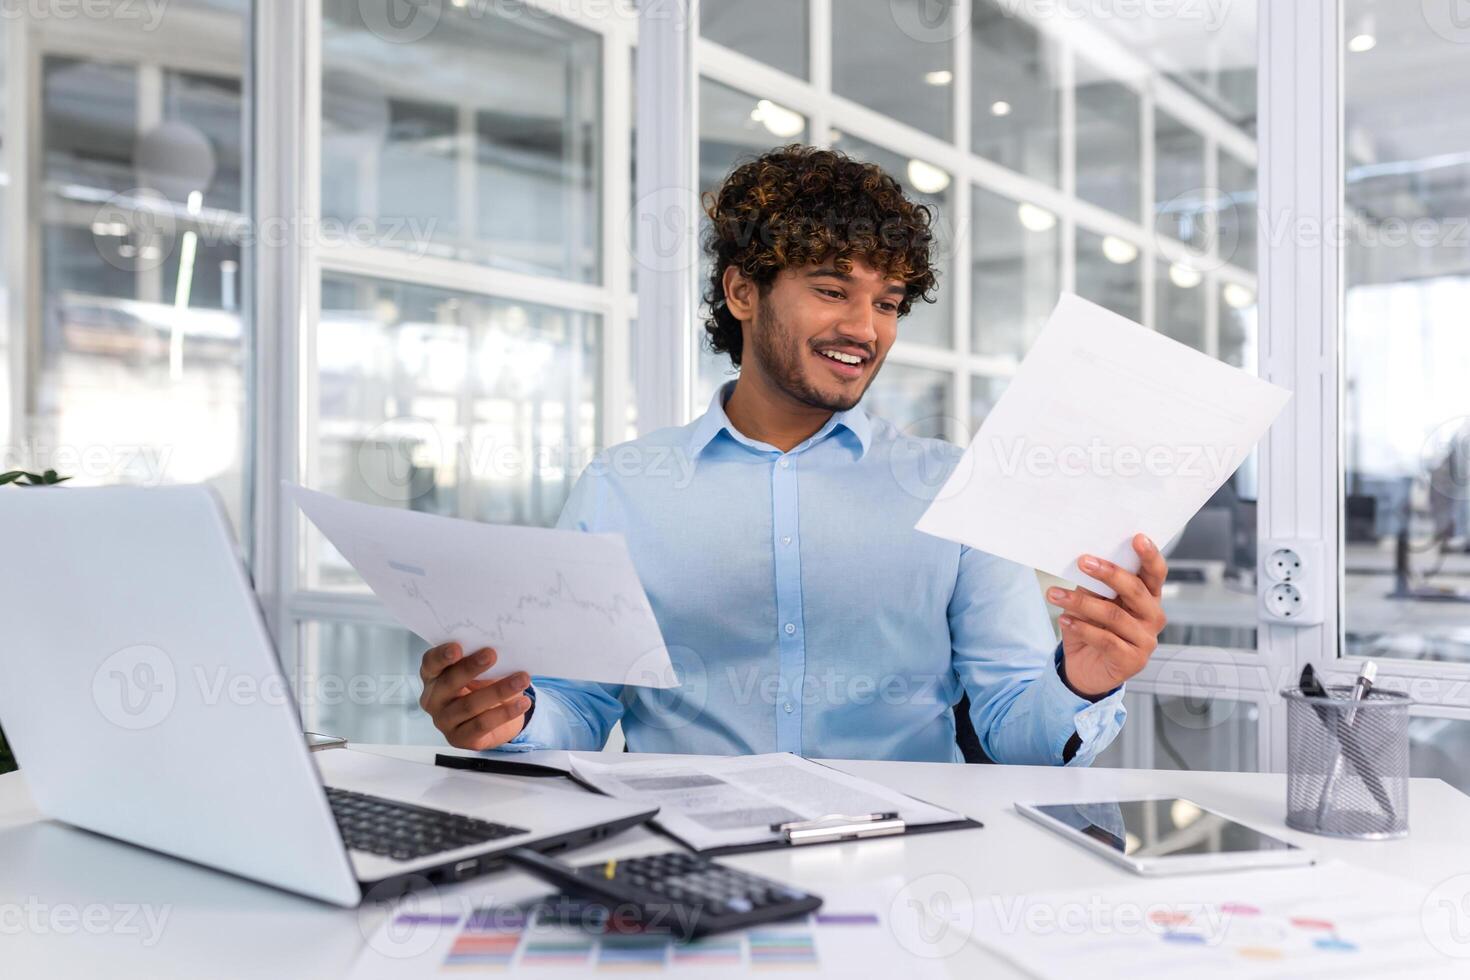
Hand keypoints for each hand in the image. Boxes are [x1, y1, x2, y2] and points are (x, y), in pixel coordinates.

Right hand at [418, 643, 532, 749]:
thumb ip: (482, 660)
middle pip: (449, 682)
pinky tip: (521, 703)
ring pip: (469, 705)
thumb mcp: (481, 671)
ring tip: (521, 680)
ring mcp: (444, 721)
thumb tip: (502, 648)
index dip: (441, 655)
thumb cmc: (483, 686)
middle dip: (470, 668)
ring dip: (498, 691)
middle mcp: (434, 699)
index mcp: (433, 676)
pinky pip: (482, 724)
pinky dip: (504, 713)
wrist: (496, 717)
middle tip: (491, 654)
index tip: (457, 647)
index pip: (430, 663)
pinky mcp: (460, 738)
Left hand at [1046, 533, 1167, 697]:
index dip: (1149, 555)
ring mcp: (1146, 641)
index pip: (1155, 573)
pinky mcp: (1132, 660)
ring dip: (1081, 602)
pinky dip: (1082, 627)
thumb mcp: (1091, 602)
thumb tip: (1086, 561)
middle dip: (1108, 573)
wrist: (1085, 670)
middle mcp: (1153, 617)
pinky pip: (1106, 640)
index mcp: (1148, 597)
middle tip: (1082, 561)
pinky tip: (1064, 619)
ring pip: (1114, 615)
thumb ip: (1096, 585)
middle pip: (1135, 590)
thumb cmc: (1091, 629)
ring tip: (1055, 594)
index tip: (1137, 537)